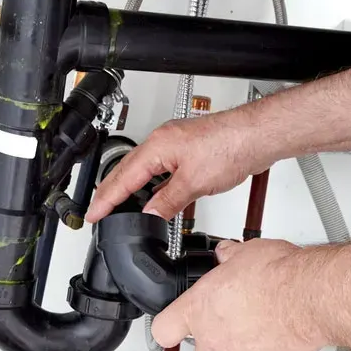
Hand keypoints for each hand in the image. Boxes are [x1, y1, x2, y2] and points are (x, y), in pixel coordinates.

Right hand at [86, 108, 266, 222]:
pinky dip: (149, 182)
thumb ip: (168, 201)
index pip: (123, 178)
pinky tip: (152, 194)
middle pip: (126, 170)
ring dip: (129, 187)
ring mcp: (175, 143)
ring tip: (117, 205)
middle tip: (97, 210)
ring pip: (142, 168)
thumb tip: (150, 214)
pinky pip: (158, 167)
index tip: (93, 214)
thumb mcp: (194, 183)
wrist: (257, 135)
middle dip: (109, 192)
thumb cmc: (231, 146)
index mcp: (157, 147)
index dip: (106, 200)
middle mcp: (162, 141)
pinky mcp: (188, 148)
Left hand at [151, 239, 328, 350]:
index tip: (175, 321)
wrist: (309, 297)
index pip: (163, 329)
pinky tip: (278, 329)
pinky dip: (266, 349)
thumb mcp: (245, 252)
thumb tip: (227, 254)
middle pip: (200, 347)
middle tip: (229, 315)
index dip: (168, 325)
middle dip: (212, 334)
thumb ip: (228, 258)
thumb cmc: (278, 274)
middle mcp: (214, 336)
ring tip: (260, 318)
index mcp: (199, 308)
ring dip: (240, 340)